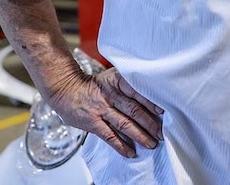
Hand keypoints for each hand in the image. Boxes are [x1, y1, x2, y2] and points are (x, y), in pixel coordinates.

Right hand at [45, 67, 163, 157]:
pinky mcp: (92, 123)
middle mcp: (110, 95)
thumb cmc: (95, 85)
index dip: (151, 102)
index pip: (138, 91)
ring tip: (151, 143)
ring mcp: (101, 110)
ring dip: (140, 135)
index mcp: (117, 81)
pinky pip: (109, 136)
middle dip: (150, 123)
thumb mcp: (112, 77)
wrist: (66, 89)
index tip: (164, 111)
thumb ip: (129, 84)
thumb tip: (153, 95)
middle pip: (134, 110)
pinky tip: (130, 152)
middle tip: (161, 132)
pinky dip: (120, 146)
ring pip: (124, 124)